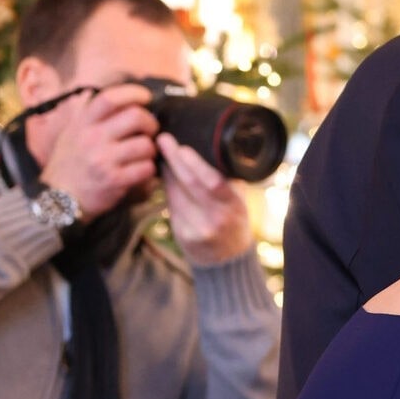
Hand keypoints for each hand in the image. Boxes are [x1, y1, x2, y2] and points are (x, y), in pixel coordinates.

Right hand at [36, 82, 158, 219]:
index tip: (146, 97)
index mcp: (82, 124)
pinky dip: (149, 170)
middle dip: (151, 123)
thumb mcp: (68, 135)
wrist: (58, 200)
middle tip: (150, 131)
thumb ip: (81, 114)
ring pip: (146, 144)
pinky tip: (141, 172)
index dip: (133, 93)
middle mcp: (92, 138)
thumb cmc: (67, 165)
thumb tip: (90, 92)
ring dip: (151, 150)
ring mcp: (103, 159)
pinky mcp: (114, 180)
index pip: (109, 98)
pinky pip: (146, 168)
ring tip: (144, 155)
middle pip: (136, 117)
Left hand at [158, 133, 253, 266]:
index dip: (195, 164)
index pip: (213, 182)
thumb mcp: (237, 202)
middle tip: (163, 139)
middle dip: (174, 159)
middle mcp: (216, 219)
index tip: (181, 145)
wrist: (228, 259)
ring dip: (166, 172)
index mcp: (235, 207)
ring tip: (161, 153)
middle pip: (190, 184)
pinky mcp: (182, 235)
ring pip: (176, 194)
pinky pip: (171, 205)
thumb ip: (225, 181)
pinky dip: (166, 189)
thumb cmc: (233, 221)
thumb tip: (205, 149)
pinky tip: (163, 176)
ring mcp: (198, 229)